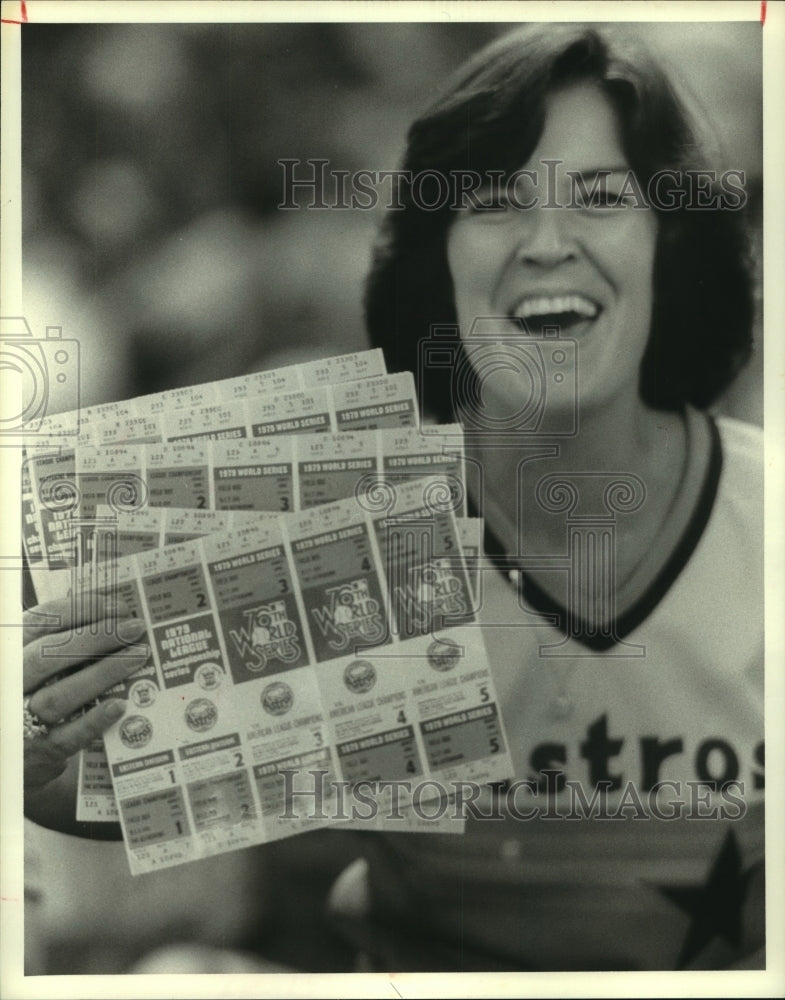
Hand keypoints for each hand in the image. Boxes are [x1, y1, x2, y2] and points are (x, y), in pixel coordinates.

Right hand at [23, 594, 148, 793]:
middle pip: (48, 656)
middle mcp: (11, 684)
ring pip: (59, 695)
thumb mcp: (38, 658)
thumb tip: (111, 610)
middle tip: (134, 628)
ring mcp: (22, 719)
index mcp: (10, 653)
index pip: (40, 623)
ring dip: (103, 673)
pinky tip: (121, 704)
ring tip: (138, 656)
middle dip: (96, 638)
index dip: (80, 610)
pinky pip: (68, 736)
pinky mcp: (39, 751)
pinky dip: (95, 720)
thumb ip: (63, 637)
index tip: (117, 606)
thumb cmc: (36, 689)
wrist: (15, 748)